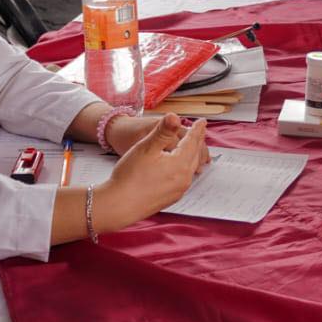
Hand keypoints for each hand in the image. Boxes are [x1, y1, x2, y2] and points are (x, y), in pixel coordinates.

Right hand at [100, 114, 208, 228]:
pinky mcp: (171, 198)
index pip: (192, 141)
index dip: (197, 130)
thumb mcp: (146, 148)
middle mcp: (183, 179)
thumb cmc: (130, 176)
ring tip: (193, 148)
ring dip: (193, 155)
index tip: (202, 121)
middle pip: (195, 155)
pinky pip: (184, 178)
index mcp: (180, 164)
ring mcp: (178, 190)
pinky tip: (180, 168)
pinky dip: (185, 167)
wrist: (119, 206)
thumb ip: (163, 131)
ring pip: (190, 167)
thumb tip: (175, 116)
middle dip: (197, 141)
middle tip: (200, 131)